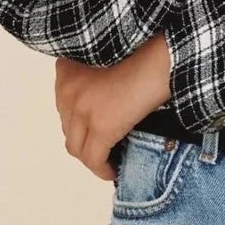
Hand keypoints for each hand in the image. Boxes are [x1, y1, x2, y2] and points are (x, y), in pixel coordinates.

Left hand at [55, 34, 173, 181]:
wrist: (161, 59)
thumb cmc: (144, 53)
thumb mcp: (107, 58)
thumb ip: (92, 74)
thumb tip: (100, 104)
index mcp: (68, 68)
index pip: (62, 106)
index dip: (78, 121)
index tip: (92, 128)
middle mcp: (67, 89)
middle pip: (68, 127)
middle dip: (84, 139)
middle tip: (103, 146)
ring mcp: (82, 109)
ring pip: (76, 147)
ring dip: (91, 157)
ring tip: (107, 160)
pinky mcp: (101, 127)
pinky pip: (93, 159)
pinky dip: (101, 169)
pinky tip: (113, 170)